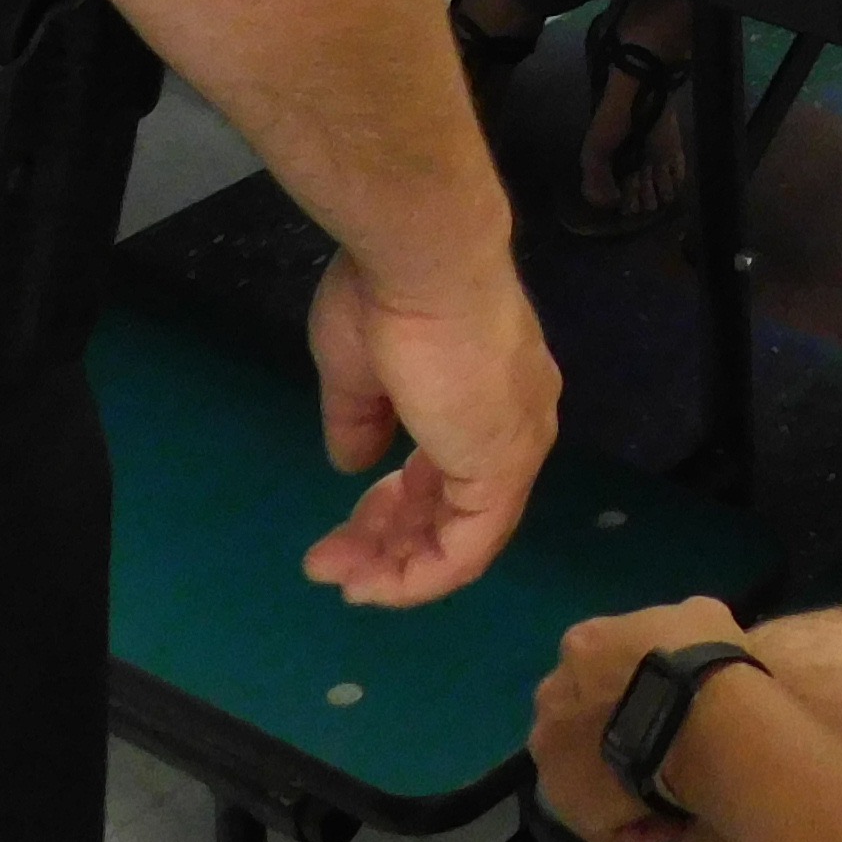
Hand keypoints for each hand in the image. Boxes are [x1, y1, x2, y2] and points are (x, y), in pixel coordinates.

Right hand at [300, 244, 559, 606]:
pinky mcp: (504, 468)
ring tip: (334, 573)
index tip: (345, 523)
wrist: (424, 259)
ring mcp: (515, 446)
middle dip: (385, 542)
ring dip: (392, 566)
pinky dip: (416, 577)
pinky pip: (465, 549)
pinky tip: (368, 583)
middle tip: (327, 560)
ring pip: (459, 537)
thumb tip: (352, 463)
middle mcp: (513, 424)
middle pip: (452, 510)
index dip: (393, 506)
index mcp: (484, 394)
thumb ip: (359, 420)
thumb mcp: (357, 369)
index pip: (445, 471)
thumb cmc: (388, 299)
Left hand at [530, 599, 745, 841]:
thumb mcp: (698, 615)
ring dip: (609, 772)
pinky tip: (663, 819)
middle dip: (607, 725)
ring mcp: (550, 746)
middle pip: (576, 712)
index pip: (595, 663)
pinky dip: (625, 820)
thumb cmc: (702, 659)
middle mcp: (553, 691)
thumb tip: (684, 632)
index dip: (628, 682)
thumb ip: (675, 625)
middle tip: (654, 739)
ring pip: (578, 764)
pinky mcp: (562, 797)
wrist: (699, 718)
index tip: (659, 698)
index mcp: (583, 643)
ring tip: (657, 785)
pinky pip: (596, 815)